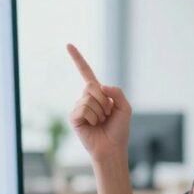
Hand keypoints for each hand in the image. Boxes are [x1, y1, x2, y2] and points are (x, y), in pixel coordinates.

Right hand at [66, 44, 130, 163]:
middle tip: (107, 115)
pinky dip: (92, 117)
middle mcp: (86, 98)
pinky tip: (93, 126)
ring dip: (100, 112)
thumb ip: (117, 92)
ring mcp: (79, 108)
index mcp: (98, 93)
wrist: (112, 149)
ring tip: (101, 122)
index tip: (68, 45)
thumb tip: (100, 86)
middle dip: (104, 101)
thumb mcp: (125, 108)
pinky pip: (83, 109)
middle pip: (92, 86)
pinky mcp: (74, 118)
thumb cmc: (119, 130)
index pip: (86, 73)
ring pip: (89, 99)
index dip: (78, 59)